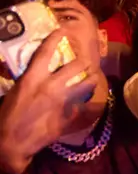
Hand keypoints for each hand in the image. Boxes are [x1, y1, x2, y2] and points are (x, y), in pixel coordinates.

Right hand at [0, 32, 97, 173]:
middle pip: (76, 65)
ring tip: (93, 78)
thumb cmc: (7, 116)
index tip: (63, 31)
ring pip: (87, 83)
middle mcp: (50, 86)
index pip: (46, 52)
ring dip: (91, 79)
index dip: (55, 38)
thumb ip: (29, 80)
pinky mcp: (69, 115)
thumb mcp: (15, 92)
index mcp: (32, 78)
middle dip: (83, 61)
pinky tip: (93, 104)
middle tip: (85, 61)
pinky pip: (87, 107)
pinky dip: (90, 105)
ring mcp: (63, 101)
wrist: (11, 143)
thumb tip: (37, 73)